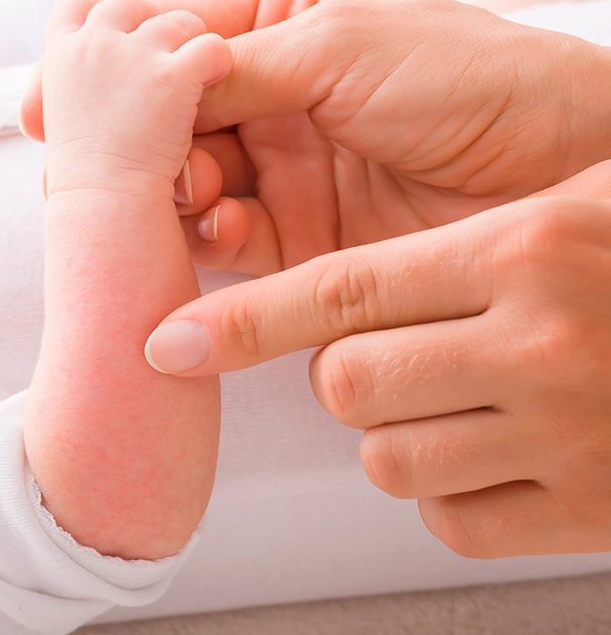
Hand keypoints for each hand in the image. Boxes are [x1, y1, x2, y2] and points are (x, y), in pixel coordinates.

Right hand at [24, 0, 610, 273]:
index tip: (53, 106)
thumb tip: (144, 83)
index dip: (109, 74)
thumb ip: (231, 68)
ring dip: (173, 195)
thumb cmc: (467, 79)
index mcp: (281, 25)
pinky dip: (211, 240)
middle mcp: (273, 99)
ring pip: (189, 187)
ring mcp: (282, 171)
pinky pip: (228, 243)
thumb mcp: (337, 44)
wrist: (557, 170)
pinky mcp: (299, 240)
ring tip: (188, 194)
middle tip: (122, 162)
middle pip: (167, 123)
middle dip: (138, 145)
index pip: (169, 45)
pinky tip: (222, 232)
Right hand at [39, 0, 231, 197]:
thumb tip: (46, 113)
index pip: (73, 12)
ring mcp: (134, 54)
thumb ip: (73, 109)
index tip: (112, 63)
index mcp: (62, 58)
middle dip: (150, 35)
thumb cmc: (87, 199)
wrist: (105, 221)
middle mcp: (93, 42)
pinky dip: (220, 69)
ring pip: (175, 24)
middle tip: (164, 76)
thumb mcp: (66, 141)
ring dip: (189, 54)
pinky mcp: (175, 75)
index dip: (95, 26)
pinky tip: (217, 98)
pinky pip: (211, 47)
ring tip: (194, 94)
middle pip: (126, 8)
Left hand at [145, 161, 610, 556]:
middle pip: (345, 383)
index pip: (339, 291)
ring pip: (385, 456)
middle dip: (348, 375)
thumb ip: (441, 256)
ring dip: (399, 433)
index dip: (239, 323)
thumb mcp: (555, 216)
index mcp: (528, 250)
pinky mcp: (589, 511)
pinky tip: (499, 452)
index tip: (166, 345)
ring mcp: (571, 435)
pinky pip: (446, 518)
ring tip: (463, 400)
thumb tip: (311, 309)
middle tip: (400, 356)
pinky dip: (450, 491)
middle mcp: (545, 343)